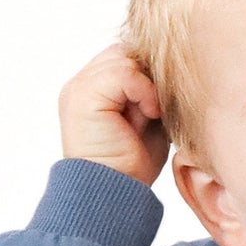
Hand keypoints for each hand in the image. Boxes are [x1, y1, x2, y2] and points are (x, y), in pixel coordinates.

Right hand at [58, 42, 170, 187]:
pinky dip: (144, 90)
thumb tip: (166, 68)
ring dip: (147, 85)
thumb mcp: (146, 121)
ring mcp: (79, 88)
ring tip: (152, 114)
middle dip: (147, 76)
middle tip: (157, 109)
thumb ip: (148, 91)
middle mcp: (81, 85)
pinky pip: (124, 72)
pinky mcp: (84, 95)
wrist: (113, 193)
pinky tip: (150, 113)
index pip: (124, 58)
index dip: (148, 74)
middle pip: (124, 52)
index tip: (161, 103)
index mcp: (92, 90)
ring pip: (124, 58)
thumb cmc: (131, 166)